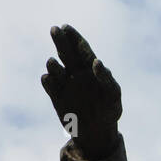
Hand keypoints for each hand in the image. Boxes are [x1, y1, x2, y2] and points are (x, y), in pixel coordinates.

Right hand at [41, 24, 121, 159]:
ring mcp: (65, 83)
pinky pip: (49, 85)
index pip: (81, 48)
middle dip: (60, 40)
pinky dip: (48, 81)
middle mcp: (76, 72)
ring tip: (53, 63)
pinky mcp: (56, 96)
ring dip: (53, 64)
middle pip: (66, 52)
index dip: (74, 38)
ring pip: (55, 68)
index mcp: (90, 68)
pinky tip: (49, 78)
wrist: (97, 133)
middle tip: (54, 29)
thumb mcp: (113, 95)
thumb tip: (96, 61)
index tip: (66, 28)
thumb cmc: (109, 111)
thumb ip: (106, 77)